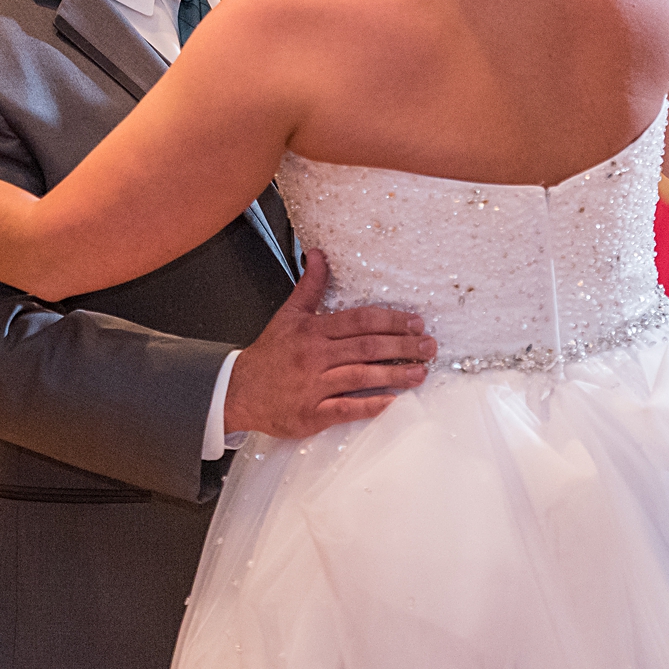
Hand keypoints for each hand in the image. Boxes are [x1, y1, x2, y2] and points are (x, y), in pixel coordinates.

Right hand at [222, 250, 436, 437]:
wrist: (240, 390)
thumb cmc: (270, 354)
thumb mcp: (288, 314)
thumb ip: (309, 285)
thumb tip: (318, 254)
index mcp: (313, 330)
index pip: (360, 320)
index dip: (391, 320)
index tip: (416, 323)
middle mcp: (315, 356)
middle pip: (367, 347)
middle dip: (403, 346)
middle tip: (429, 347)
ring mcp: (314, 386)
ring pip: (360, 376)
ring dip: (394, 374)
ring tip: (420, 372)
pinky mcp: (312, 413)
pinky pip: (345, 408)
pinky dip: (370, 405)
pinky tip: (392, 401)